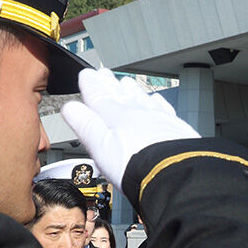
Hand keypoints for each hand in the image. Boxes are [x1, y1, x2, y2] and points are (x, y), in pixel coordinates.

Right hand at [61, 69, 199, 190]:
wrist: (174, 173)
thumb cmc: (137, 165)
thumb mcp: (100, 146)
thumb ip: (85, 125)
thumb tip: (70, 108)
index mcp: (116, 117)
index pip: (99, 96)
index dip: (91, 84)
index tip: (86, 74)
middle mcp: (138, 113)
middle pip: (120, 94)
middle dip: (110, 84)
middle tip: (103, 74)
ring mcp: (159, 118)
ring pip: (141, 98)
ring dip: (132, 89)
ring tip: (125, 82)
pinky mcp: (176, 128)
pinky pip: (163, 108)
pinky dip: (156, 102)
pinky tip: (156, 100)